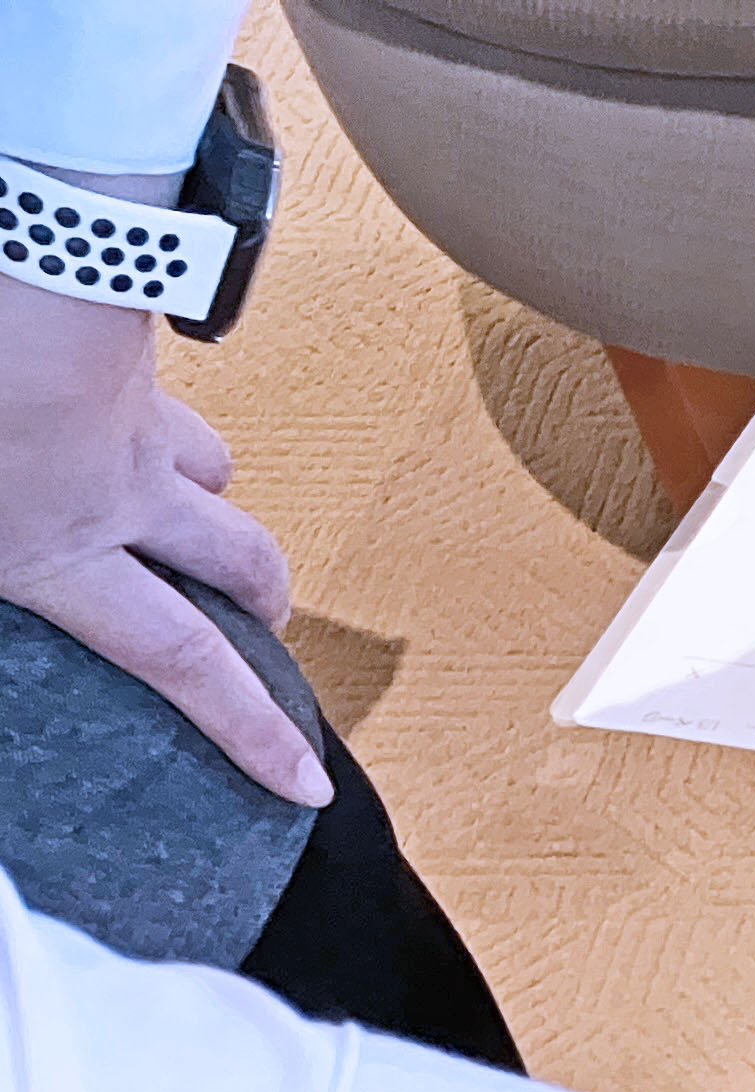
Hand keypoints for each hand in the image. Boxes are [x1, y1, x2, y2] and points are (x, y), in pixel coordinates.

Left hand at [0, 231, 327, 805]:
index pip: (178, 658)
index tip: (304, 776)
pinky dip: (137, 392)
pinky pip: (146, 376)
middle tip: (267, 616)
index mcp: (54, 543)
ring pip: (204, 463)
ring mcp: (127, 405)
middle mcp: (119, 485)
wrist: (12, 231)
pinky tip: (88, 376)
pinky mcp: (112, 334)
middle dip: (264, 598)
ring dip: (202, 490)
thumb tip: (1, 580)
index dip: (251, 726)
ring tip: (172, 492)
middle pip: (240, 559)